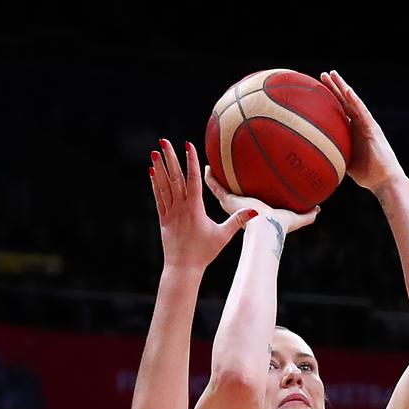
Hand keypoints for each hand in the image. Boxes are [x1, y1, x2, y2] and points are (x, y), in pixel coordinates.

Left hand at [150, 140, 256, 268]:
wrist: (183, 268)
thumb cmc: (205, 252)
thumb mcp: (223, 236)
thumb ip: (237, 221)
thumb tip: (256, 212)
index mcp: (195, 209)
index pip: (193, 180)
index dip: (190, 161)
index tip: (188, 145)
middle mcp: (180, 208)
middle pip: (175, 178)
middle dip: (170, 157)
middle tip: (164, 140)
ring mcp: (170, 213)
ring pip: (164, 185)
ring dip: (159, 167)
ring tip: (155, 151)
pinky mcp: (163, 219)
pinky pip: (158, 197)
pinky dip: (155, 183)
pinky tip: (152, 171)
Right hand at [204, 167, 319, 233]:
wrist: (266, 229)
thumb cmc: (280, 226)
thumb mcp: (296, 217)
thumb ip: (307, 214)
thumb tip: (318, 209)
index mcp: (255, 211)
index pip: (248, 200)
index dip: (246, 193)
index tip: (244, 183)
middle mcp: (241, 208)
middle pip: (233, 194)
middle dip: (229, 184)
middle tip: (224, 173)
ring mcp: (232, 204)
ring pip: (220, 190)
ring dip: (215, 179)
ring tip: (210, 167)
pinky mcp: (227, 201)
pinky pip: (215, 187)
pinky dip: (211, 178)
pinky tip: (207, 167)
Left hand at [320, 70, 404, 193]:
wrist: (384, 180)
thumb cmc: (367, 175)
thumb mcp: (345, 163)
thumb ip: (335, 155)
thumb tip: (316, 159)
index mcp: (353, 131)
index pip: (340, 112)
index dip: (330, 100)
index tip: (318, 90)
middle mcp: (359, 124)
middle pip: (345, 102)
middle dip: (334, 88)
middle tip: (323, 74)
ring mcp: (366, 124)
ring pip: (353, 101)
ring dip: (343, 87)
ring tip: (333, 74)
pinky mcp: (372, 129)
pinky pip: (362, 112)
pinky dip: (355, 101)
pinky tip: (347, 90)